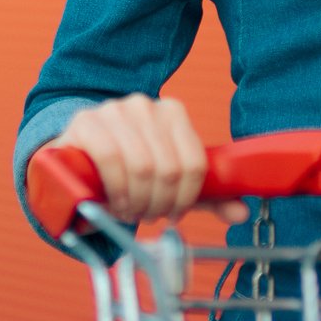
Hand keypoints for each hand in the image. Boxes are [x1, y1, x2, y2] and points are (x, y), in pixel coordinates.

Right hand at [35, 93, 250, 228]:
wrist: (78, 156)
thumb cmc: (129, 169)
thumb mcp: (169, 180)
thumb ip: (205, 194)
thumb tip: (242, 213)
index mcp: (172, 112)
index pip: (194, 163)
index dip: (186, 199)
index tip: (174, 214)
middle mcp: (145, 105)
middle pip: (169, 169)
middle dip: (159, 204)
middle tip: (148, 216)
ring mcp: (114, 110)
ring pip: (142, 167)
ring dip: (137, 201)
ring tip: (130, 210)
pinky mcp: (86, 122)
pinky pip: (110, 159)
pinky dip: (115, 190)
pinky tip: (114, 203)